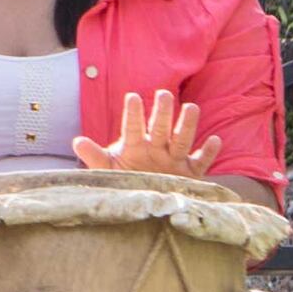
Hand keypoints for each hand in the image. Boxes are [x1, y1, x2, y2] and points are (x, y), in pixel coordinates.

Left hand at [81, 88, 223, 177]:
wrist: (145, 198)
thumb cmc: (125, 177)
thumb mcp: (107, 169)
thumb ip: (95, 156)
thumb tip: (77, 141)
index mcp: (135, 146)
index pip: (133, 128)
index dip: (133, 114)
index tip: (132, 97)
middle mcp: (157, 149)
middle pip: (160, 128)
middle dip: (162, 113)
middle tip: (163, 94)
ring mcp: (174, 160)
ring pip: (182, 140)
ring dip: (187, 125)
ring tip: (191, 107)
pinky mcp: (190, 174)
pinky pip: (201, 162)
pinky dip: (208, 153)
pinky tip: (215, 140)